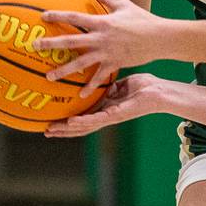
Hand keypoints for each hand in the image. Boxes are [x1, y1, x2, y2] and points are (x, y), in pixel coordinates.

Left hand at [33, 0, 163, 93]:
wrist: (160, 38)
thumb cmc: (144, 19)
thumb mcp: (125, 5)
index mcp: (102, 22)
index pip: (75, 17)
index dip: (58, 15)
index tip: (43, 16)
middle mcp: (100, 38)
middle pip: (71, 41)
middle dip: (52, 44)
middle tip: (35, 46)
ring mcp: (107, 53)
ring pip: (80, 63)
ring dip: (63, 70)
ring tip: (49, 77)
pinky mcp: (114, 64)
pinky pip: (99, 77)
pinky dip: (90, 86)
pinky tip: (80, 95)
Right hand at [44, 74, 162, 136]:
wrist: (160, 92)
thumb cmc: (143, 87)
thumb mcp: (120, 84)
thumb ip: (106, 84)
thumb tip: (93, 74)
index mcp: (105, 108)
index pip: (82, 117)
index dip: (67, 121)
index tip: (51, 120)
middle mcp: (106, 116)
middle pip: (80, 127)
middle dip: (63, 130)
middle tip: (45, 131)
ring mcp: (111, 117)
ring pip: (85, 127)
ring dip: (68, 130)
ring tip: (52, 130)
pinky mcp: (118, 115)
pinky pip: (98, 119)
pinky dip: (84, 122)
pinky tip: (71, 122)